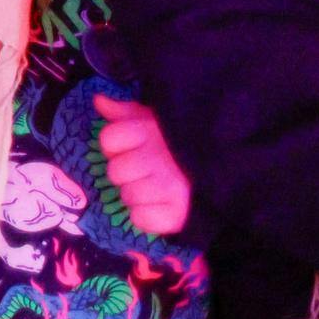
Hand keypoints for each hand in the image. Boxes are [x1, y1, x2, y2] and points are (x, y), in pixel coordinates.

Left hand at [95, 95, 193, 236]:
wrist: (219, 168)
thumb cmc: (175, 144)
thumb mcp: (151, 120)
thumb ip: (123, 112)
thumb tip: (99, 99)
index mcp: (148, 132)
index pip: (108, 139)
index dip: (114, 146)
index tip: (131, 147)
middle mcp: (158, 158)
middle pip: (115, 171)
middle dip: (125, 172)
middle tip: (145, 171)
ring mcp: (168, 187)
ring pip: (128, 196)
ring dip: (136, 195)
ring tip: (154, 188)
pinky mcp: (176, 214)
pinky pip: (141, 219)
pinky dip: (145, 217)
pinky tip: (158, 207)